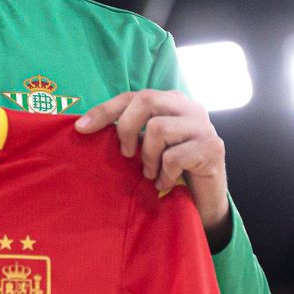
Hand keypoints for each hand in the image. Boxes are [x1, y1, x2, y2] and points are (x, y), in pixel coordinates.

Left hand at [75, 90, 230, 248]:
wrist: (206, 198)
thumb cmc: (172, 168)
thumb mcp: (149, 144)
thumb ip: (131, 130)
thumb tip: (87, 126)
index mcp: (172, 101)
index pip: (133, 96)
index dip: (105, 110)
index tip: (81, 128)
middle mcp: (190, 107)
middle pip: (147, 100)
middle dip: (126, 128)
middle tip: (126, 154)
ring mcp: (204, 126)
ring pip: (158, 128)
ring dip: (148, 157)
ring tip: (150, 173)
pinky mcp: (212, 148)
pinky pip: (173, 156)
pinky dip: (163, 174)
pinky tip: (164, 183)